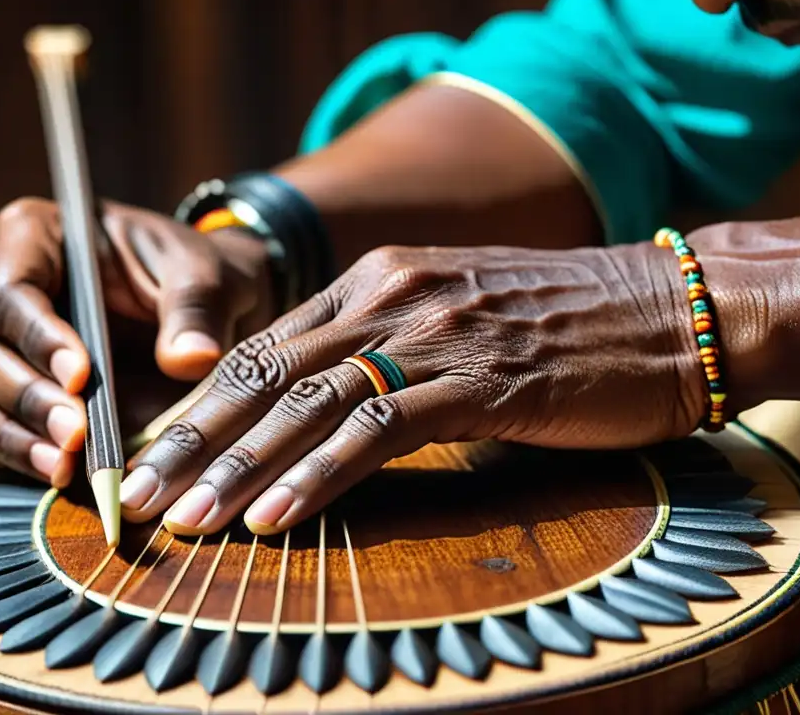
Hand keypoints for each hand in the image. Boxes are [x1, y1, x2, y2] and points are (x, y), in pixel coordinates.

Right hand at [0, 198, 272, 484]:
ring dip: (7, 434)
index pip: (11, 288)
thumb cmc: (195, 280)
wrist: (200, 315)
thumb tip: (190, 359)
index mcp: (36, 236)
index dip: (38, 336)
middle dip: (25, 395)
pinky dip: (2, 456)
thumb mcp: (209, 278)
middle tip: (75, 435)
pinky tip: (51, 475)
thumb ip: (197, 310)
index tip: (81, 378)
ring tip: (62, 466)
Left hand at [120, 242, 711, 534]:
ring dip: (236, 468)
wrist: (666, 309)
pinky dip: (317, 476)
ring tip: (182, 519)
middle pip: (264, 375)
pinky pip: (376, 433)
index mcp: (373, 279)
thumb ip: (378, 349)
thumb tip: (313, 409)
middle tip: (133, 494)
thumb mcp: (448, 318)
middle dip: (191, 441)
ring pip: (306, 404)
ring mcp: (432, 334)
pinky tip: (272, 518)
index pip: (262, 348)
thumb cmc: (557, 322)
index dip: (199, 407)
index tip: (153, 455)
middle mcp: (388, 296)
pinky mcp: (478, 381)